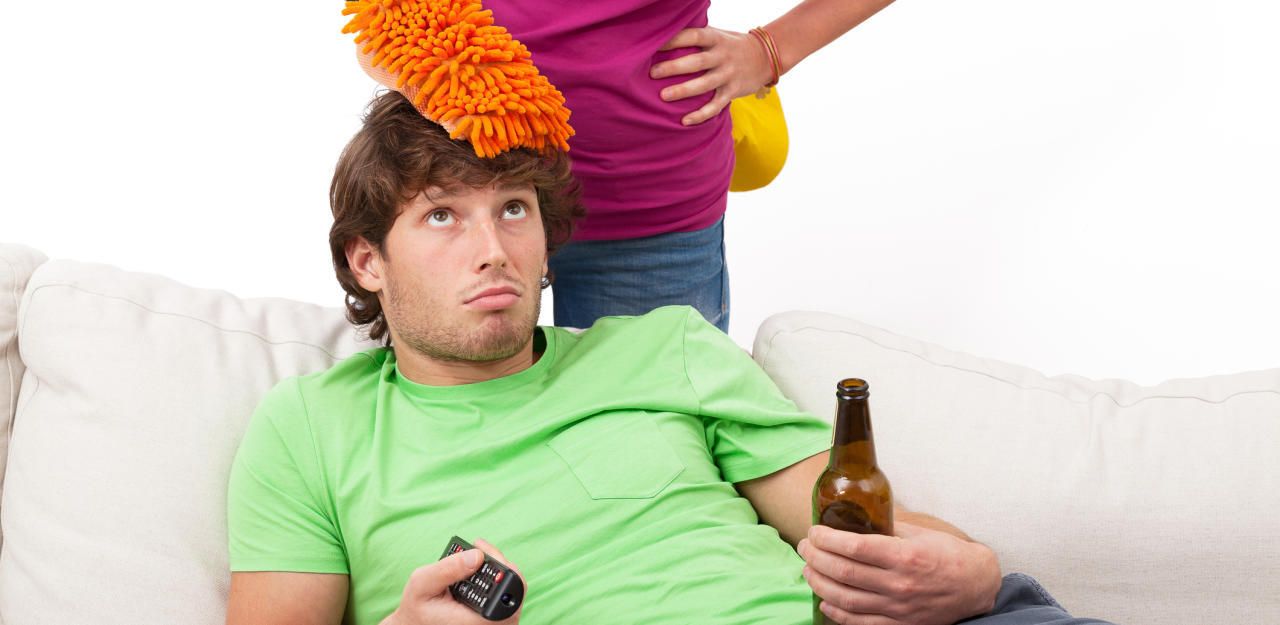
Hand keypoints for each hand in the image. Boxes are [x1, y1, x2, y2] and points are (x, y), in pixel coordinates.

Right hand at [382, 539, 522, 624]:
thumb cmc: (418, 608)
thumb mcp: (422, 584)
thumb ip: (447, 569)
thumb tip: (477, 556)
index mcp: (478, 620)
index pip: (511, 590)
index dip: (503, 566)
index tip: (481, 549)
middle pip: (515, 588)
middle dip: (498, 563)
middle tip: (477, 548)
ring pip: (512, 592)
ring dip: (498, 571)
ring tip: (476, 555)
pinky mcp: (496, 622)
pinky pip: (506, 598)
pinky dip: (495, 582)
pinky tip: (479, 569)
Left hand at [649, 27, 775, 125]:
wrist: (765, 56)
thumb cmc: (731, 45)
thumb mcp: (718, 35)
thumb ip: (698, 38)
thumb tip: (666, 40)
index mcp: (716, 39)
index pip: (694, 36)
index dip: (675, 40)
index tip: (656, 46)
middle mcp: (723, 56)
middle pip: (697, 63)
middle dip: (674, 68)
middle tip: (653, 73)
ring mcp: (729, 75)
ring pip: (704, 85)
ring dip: (684, 91)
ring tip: (663, 96)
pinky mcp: (733, 92)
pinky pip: (716, 106)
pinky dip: (701, 115)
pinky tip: (685, 121)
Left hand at [797, 522, 1000, 624]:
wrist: (977, 587)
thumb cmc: (949, 555)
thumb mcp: (921, 533)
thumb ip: (888, 526)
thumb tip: (856, 514)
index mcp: (905, 556)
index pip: (854, 547)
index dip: (826, 539)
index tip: (813, 531)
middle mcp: (899, 584)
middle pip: (844, 573)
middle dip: (816, 558)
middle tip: (804, 547)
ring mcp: (898, 609)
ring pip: (846, 599)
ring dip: (819, 583)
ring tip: (808, 569)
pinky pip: (859, 623)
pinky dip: (836, 612)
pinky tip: (824, 600)